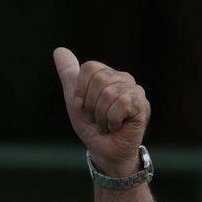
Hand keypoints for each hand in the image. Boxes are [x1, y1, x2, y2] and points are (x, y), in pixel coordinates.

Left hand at [53, 48, 149, 177]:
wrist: (104, 152)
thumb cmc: (91, 126)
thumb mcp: (74, 100)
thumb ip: (69, 74)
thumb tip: (59, 50)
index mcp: (107, 75)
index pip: (89, 67)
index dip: (80, 90)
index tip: (81, 106)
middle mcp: (124, 78)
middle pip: (99, 79)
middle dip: (90, 105)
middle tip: (96, 118)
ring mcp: (135, 90)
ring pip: (109, 93)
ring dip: (101, 116)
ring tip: (106, 124)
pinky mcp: (142, 105)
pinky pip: (121, 104)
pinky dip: (112, 120)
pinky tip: (116, 126)